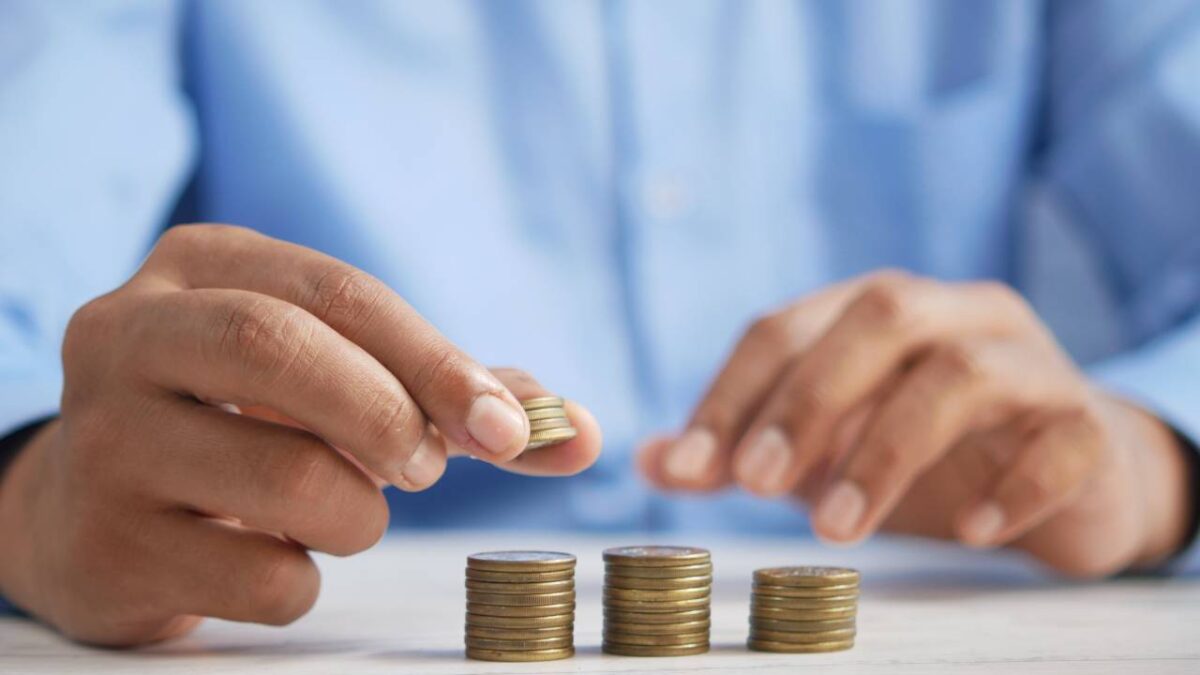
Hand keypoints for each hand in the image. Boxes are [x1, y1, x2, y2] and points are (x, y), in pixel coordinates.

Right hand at [0, 225, 600, 645]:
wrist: (94, 509)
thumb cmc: (246, 424)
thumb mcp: (331, 375)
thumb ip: (453, 395)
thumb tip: (580, 432)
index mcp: (200, 267)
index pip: (338, 292)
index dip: (436, 360)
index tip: (508, 428)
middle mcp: (130, 335)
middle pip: (281, 349)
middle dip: (389, 416)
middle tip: (427, 469)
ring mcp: (103, 441)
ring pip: (285, 478)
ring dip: (358, 514)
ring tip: (342, 511)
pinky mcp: (104, 544)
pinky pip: (260, 577)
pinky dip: (304, 580)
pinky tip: (275, 556)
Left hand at [640, 271, 1191, 576]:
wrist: (1068, 474)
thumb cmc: (927, 452)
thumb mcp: (824, 449)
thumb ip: (742, 450)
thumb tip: (649, 461)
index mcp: (875, 310)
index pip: (786, 326)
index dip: (731, 393)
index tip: (688, 467)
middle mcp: (954, 314)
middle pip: (879, 317)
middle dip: (808, 400)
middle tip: (755, 484)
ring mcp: (1029, 362)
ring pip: (963, 372)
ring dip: (887, 450)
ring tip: (837, 529)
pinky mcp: (1088, 423)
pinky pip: (1061, 439)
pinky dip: (1012, 485)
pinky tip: (969, 531)